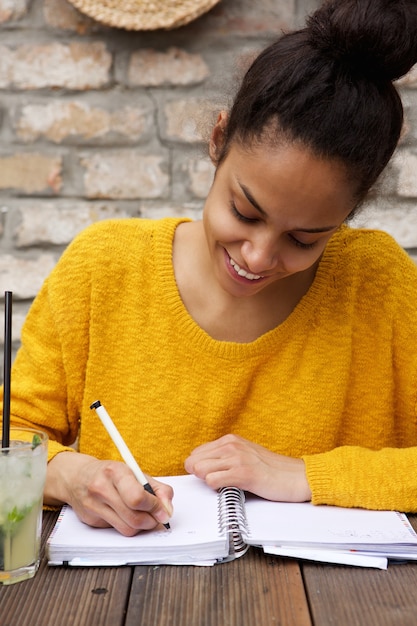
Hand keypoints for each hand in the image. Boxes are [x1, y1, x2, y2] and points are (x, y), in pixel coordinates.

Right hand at [44, 452, 172, 535]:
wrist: (77, 477)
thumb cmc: (111, 474)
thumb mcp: (135, 472)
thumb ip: (157, 488)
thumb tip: (168, 510)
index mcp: (115, 472)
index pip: (138, 498)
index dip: (155, 507)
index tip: (163, 511)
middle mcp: (101, 489)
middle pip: (134, 518)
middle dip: (151, 521)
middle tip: (156, 517)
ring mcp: (93, 506)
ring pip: (127, 529)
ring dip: (141, 527)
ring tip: (143, 516)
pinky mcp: (90, 521)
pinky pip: (116, 531)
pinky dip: (126, 526)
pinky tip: (124, 515)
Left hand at [184, 434, 311, 502]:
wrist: (295, 476)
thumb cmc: (271, 469)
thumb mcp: (245, 454)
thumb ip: (225, 457)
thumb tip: (202, 466)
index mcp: (230, 440)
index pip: (196, 453)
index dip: (198, 467)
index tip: (209, 475)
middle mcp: (231, 445)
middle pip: (194, 461)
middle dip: (199, 475)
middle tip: (216, 482)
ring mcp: (236, 458)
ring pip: (200, 470)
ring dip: (207, 481)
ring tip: (224, 484)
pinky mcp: (242, 473)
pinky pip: (212, 481)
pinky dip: (216, 489)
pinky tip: (230, 488)